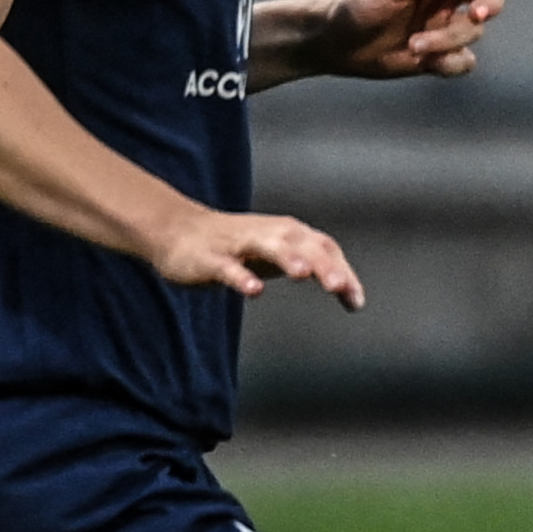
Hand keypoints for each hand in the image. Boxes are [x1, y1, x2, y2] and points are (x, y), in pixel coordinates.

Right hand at [156, 209, 364, 310]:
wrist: (177, 231)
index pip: (323, 247)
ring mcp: (238, 245)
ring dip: (287, 257)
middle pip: (301, 244)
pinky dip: (241, 277)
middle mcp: (268, 234)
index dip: (341, 270)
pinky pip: (228, 267)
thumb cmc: (237, 246)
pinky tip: (254, 291)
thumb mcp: (279, 255)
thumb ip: (312, 268)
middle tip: (339, 286)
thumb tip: (351, 292)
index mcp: (287, 234)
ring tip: (303, 274)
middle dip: (322, 264)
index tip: (355, 300)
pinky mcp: (211, 258)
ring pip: (268, 246)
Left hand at [293, 0, 523, 80]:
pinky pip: (464, 62)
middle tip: (477, 17)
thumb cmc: (357, 4)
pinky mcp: (440, 55)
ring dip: (447, 40)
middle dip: (489, 6)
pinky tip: (423, 62)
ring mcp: (445, 25)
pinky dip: (449, 63)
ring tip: (415, 46)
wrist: (336, 43)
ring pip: (474, 33)